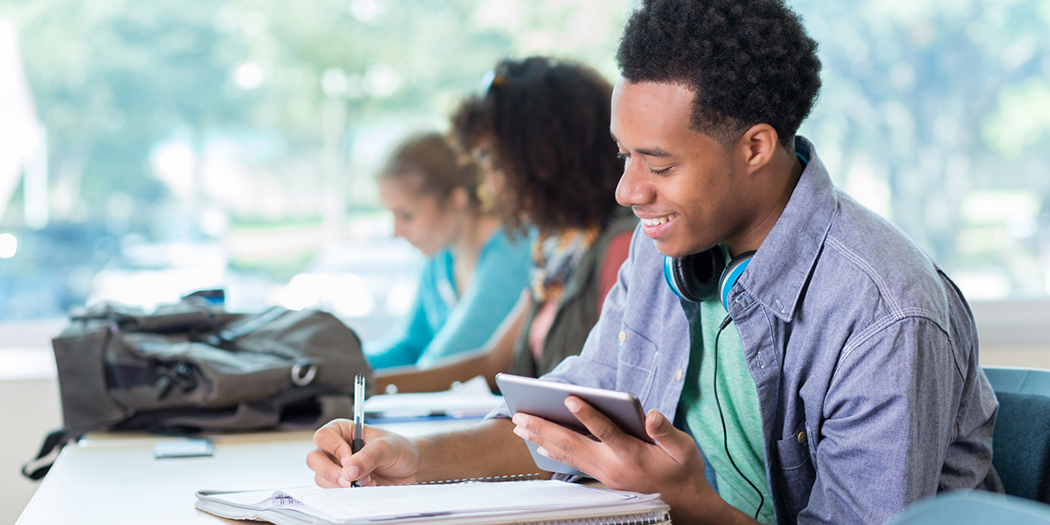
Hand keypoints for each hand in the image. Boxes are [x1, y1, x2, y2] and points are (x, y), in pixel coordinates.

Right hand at [307, 419, 420, 487]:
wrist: (411, 467)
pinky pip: (332, 490)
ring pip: (321, 477)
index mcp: (343, 431)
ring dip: (343, 484)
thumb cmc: (399, 449)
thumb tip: (348, 471)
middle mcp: (336, 449)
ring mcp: (337, 467)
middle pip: (314, 459)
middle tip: (350, 479)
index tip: (349, 457)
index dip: (334, 448)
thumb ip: (368, 457)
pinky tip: (366, 487)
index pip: (323, 436)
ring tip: (367, 481)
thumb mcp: (386, 448)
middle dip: (331, 471)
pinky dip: (347, 492)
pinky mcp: (342, 483)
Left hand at [511, 396, 749, 523]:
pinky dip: (554, 454)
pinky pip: (573, 464)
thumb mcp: (684, 449)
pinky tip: (540, 447)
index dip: (588, 415)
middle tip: (520, 415)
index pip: (606, 431)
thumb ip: (666, 431)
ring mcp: (605, 474)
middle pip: (573, 444)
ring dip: (542, 439)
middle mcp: (612, 466)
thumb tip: (651, 414)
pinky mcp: (602, 478)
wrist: (682, 505)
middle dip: (545, 428)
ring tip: (520, 426)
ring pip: (568, 454)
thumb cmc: (683, 471)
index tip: (568, 398)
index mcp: (632, 454)